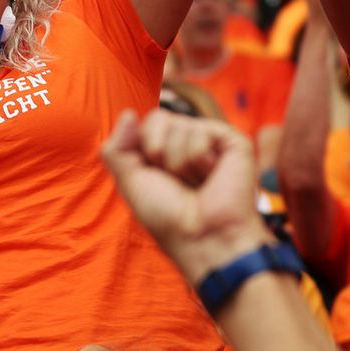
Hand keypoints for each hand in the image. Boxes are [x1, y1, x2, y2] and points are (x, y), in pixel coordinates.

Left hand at [101, 110, 270, 281]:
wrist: (200, 237)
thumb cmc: (167, 216)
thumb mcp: (130, 182)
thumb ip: (117, 148)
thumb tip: (129, 113)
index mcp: (164, 148)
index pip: (144, 123)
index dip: (143, 151)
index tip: (157, 179)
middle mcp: (188, 140)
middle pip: (158, 118)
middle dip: (159, 154)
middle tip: (179, 182)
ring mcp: (211, 139)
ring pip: (178, 126)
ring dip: (180, 163)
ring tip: (198, 183)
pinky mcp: (232, 141)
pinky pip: (200, 132)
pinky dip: (198, 159)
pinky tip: (212, 176)